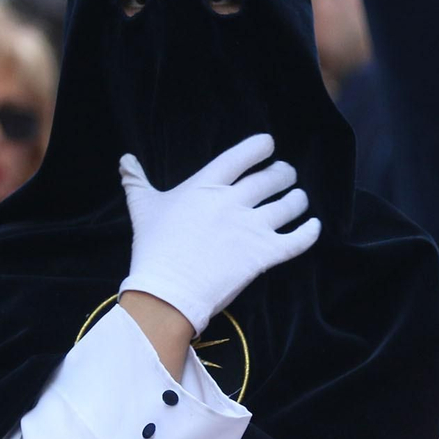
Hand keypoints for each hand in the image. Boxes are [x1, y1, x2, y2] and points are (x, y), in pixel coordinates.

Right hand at [118, 135, 321, 332]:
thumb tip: (125, 160)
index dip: (261, 147)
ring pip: (290, 205)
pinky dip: (310, 232)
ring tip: (298, 199)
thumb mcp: (143, 208)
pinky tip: (314, 226)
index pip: (242, 155)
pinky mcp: (263, 255)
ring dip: (298, 200)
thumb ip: (136, 181)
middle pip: (273, 178)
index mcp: (207, 185)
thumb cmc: (154, 248)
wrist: (167, 292)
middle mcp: (234, 201)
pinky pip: (297, 240)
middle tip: (286, 175)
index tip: (268, 145)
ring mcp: (251, 227)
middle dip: (284, 174)